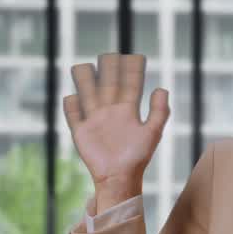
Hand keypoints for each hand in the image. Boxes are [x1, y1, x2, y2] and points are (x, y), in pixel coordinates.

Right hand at [62, 53, 168, 208]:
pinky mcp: (81, 132)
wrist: (119, 178)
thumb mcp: (153, 133)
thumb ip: (159, 112)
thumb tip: (162, 88)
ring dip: (85, 81)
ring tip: (83, 67)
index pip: (130, 85)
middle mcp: (111, 112)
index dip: (132, 71)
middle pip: (108, 84)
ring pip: (88, 94)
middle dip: (108, 69)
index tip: (135, 56)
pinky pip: (73, 115)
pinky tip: (71, 97)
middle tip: (108, 55)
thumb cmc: (138, 158)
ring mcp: (95, 120)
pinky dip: (71, 105)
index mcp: (128, 111)